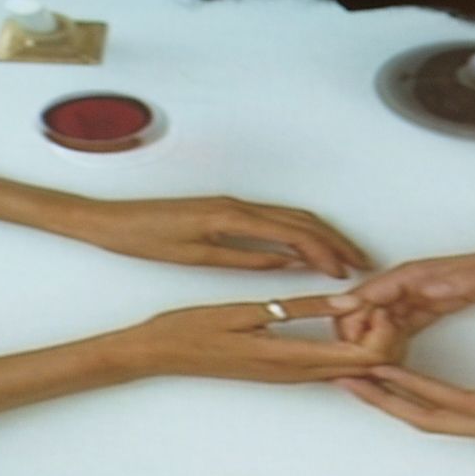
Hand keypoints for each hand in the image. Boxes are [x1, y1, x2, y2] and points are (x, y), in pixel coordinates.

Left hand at [68, 195, 368, 277]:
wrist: (113, 220)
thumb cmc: (147, 240)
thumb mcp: (196, 257)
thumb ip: (244, 259)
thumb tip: (284, 265)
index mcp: (233, 216)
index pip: (293, 232)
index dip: (324, 251)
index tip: (346, 271)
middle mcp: (238, 204)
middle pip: (300, 219)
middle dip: (334, 241)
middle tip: (361, 264)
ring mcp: (234, 203)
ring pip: (290, 216)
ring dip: (320, 235)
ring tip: (343, 258)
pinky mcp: (226, 208)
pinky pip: (273, 218)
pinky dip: (298, 232)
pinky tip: (306, 250)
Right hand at [105, 296, 410, 386]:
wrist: (158, 355)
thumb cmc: (193, 329)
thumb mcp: (248, 311)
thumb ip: (302, 307)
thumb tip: (349, 301)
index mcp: (290, 359)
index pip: (362, 358)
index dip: (382, 332)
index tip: (376, 302)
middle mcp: (295, 375)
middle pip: (365, 368)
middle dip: (383, 337)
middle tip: (375, 301)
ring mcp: (288, 378)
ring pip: (348, 368)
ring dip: (364, 340)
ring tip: (359, 305)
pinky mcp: (281, 372)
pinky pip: (327, 364)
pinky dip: (344, 344)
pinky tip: (339, 319)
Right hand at [328, 243, 474, 342]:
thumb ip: (468, 279)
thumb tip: (429, 287)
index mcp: (440, 271)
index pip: (387, 286)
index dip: (360, 304)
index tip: (343, 326)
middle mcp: (434, 278)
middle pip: (381, 299)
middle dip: (358, 322)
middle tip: (347, 352)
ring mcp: (441, 289)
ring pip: (393, 310)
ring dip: (374, 331)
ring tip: (362, 359)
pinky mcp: (451, 300)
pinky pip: (413, 318)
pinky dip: (397, 333)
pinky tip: (392, 352)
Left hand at [342, 362, 474, 475]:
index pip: (460, 406)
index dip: (412, 391)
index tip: (374, 374)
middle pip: (440, 421)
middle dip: (390, 402)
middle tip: (348, 380)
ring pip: (451, 423)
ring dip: (406, 405)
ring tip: (369, 383)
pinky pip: (472, 418)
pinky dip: (437, 404)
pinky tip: (420, 391)